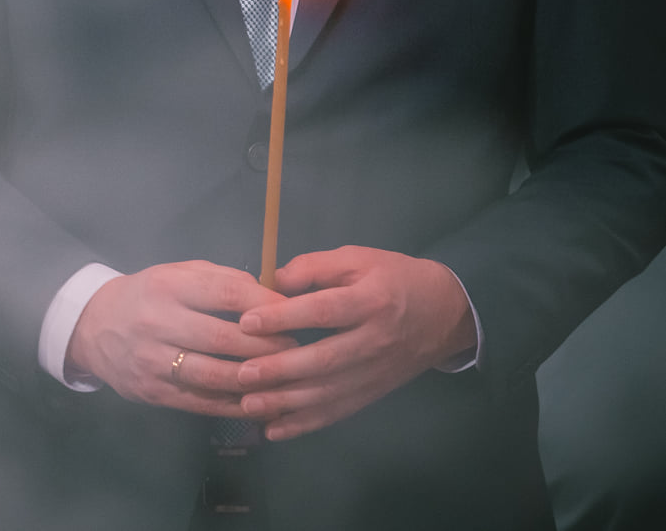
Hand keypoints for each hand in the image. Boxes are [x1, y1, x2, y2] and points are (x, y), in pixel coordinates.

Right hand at [66, 260, 295, 416]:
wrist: (92, 327)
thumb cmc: (147, 296)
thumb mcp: (177, 274)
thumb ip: (222, 280)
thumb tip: (272, 295)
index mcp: (167, 286)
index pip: (227, 293)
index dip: (266, 306)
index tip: (295, 315)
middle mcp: (157, 321)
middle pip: (225, 338)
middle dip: (268, 346)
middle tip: (298, 350)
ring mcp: (152, 360)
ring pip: (215, 375)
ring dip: (256, 380)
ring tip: (283, 379)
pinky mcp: (151, 391)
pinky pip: (202, 402)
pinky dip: (235, 405)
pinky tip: (257, 402)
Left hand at [236, 246, 475, 440]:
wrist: (447, 312)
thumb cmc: (393, 278)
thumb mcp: (358, 259)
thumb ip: (314, 267)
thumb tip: (272, 281)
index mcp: (371, 301)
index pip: (325, 311)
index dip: (286, 317)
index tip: (248, 322)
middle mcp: (375, 340)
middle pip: (325, 359)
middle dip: (281, 369)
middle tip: (242, 374)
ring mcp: (376, 372)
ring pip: (329, 392)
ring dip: (287, 403)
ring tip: (249, 405)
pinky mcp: (374, 392)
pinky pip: (338, 411)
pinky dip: (306, 424)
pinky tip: (274, 430)